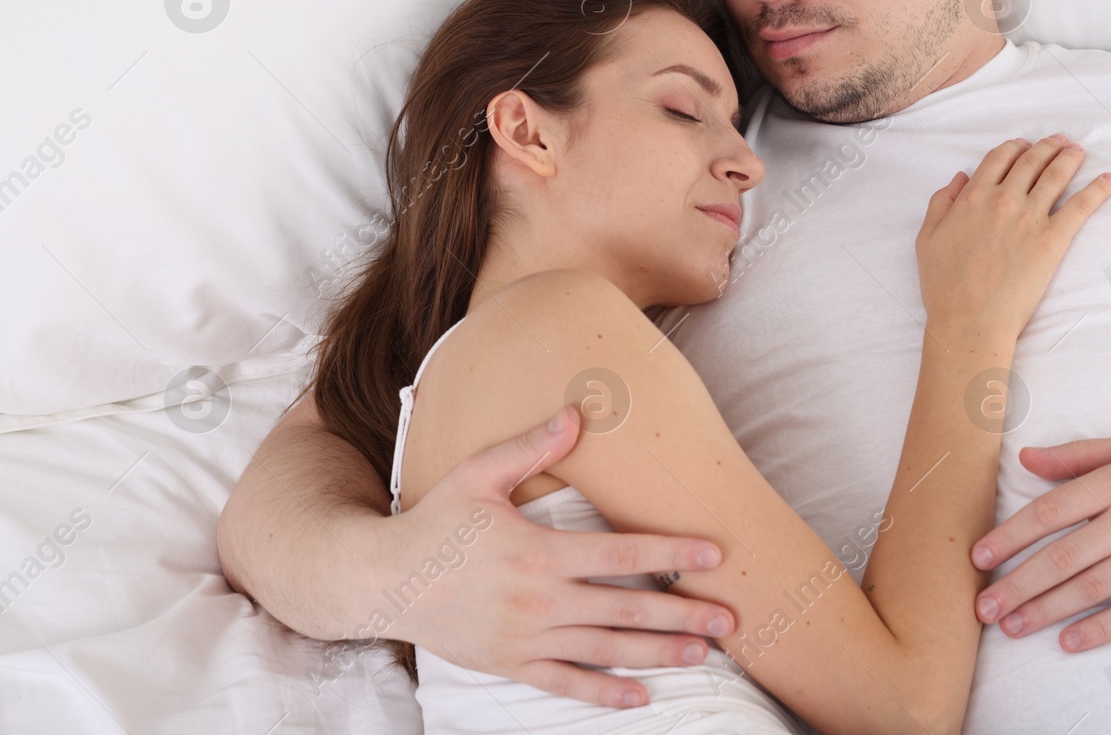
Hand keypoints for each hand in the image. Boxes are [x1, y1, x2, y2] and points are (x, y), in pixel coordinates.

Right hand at [371, 405, 737, 707]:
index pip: (621, 553)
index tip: (713, 555)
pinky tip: (641, 696)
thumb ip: (530, 447)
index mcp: (539, 552)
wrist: (381, 580)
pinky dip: (604, 693)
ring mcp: (526, 637)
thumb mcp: (478, 475)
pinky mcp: (509, 663)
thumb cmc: (434, 521)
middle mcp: (539, 600)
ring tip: (702, 655)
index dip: (671, 553)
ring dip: (657, 653)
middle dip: (682, 615)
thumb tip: (577, 414)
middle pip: (626, 608)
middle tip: (729, 619)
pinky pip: (565, 684)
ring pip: (605, 649)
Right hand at [917, 134, 1110, 342]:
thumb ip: (940, 203)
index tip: (1024, 144)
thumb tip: (959, 178)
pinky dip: (1098, 189)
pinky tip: (1109, 180)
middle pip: (1030, 162)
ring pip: (1055, 176)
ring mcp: (1030, 217)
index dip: (1013, 147)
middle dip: (1047, 147)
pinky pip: (1081, 206)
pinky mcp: (1053, 239)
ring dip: (1069, 158)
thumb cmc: (945, 286)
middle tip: (1060, 141)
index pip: (998, 159)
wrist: (970, 320)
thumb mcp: (927, 239)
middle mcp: (1003, 200)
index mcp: (972, 198)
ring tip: (1078, 152)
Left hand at [969, 433, 1110, 652]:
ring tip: (1013, 626)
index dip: (1011, 536)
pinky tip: (1070, 641)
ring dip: (1048, 610)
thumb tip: (1026, 459)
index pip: (1052, 511)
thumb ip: (1078, 456)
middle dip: (1018, 585)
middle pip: (1065, 556)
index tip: (980, 557)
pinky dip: (1101, 628)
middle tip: (983, 607)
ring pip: (1093, 587)